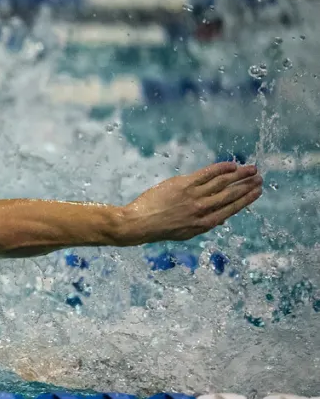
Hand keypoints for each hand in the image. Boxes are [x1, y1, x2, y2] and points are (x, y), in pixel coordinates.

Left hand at [121, 162, 262, 243]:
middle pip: (231, 195)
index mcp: (205, 224)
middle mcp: (202, 210)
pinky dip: (221, 168)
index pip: (232, 209)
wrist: (139, 223)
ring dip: (240, 175)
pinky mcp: (183, 185)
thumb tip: (222, 220)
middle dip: (247, 186)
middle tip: (259, 178)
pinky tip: (232, 165)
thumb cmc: (160, 229)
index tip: (257, 192)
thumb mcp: (186, 233)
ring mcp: (194, 197)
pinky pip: (207, 174)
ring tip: (251, 169)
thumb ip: (204, 224)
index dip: (247, 199)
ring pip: (223, 183)